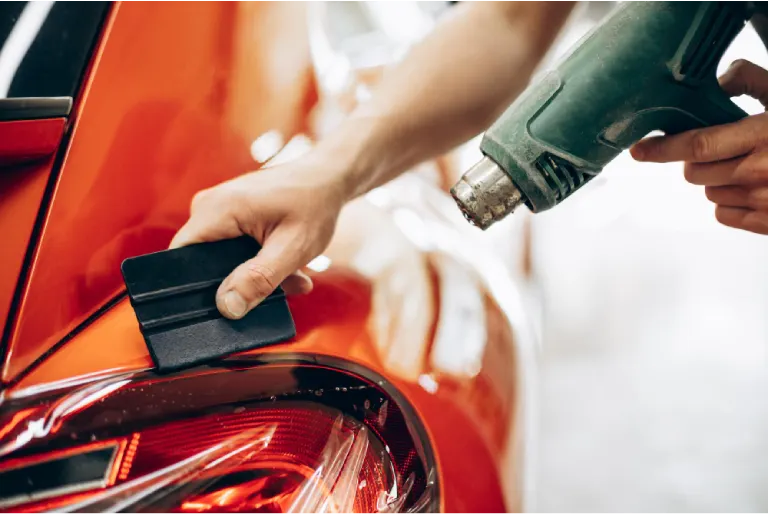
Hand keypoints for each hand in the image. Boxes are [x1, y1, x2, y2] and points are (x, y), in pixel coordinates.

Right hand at [170, 155, 347, 318]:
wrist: (330, 178)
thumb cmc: (315, 204)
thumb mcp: (292, 248)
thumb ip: (259, 279)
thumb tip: (227, 307)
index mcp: (217, 210)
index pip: (179, 258)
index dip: (192, 288)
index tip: (220, 309)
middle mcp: (209, 207)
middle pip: (201, 263)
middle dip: (238, 285)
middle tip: (274, 292)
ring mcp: (218, 210)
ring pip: (221, 260)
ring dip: (255, 276)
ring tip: (291, 278)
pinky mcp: (230, 216)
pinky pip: (232, 250)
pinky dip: (259, 264)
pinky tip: (289, 270)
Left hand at [630, 60, 767, 234]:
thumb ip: (747, 81)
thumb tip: (714, 82)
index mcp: (763, 136)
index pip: (696, 145)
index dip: (661, 149)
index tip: (640, 150)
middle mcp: (760, 173)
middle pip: (695, 172)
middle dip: (696, 160)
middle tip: (720, 148)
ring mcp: (765, 202)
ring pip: (708, 193)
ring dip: (716, 180)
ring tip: (745, 165)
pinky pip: (725, 215)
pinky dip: (729, 202)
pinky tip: (751, 187)